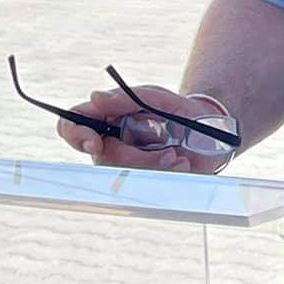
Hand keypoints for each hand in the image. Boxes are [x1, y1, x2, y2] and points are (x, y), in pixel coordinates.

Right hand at [55, 86, 230, 173]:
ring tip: (179, 157)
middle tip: (166, 153)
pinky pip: (143, 185)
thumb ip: (126, 97)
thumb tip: (95, 97)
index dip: (76, 135)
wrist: (211, 129)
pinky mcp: (143, 179)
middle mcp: (110, 143)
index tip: (96, 144)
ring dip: (155, 168)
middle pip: (102, 157)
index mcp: (106, 118)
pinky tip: (182, 165)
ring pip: (123, 175)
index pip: (72, 126)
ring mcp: (125, 163)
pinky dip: (166, 176)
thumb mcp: (156, 97)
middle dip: (135, 159)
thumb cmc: (178, 109)